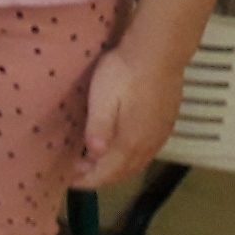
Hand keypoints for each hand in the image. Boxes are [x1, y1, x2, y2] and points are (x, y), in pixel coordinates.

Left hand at [75, 41, 186, 187]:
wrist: (158, 54)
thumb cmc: (123, 74)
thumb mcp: (102, 99)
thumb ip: (99, 129)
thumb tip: (93, 156)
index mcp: (129, 143)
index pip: (106, 173)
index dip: (87, 180)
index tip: (68, 181)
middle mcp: (147, 146)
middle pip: (122, 172)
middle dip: (100, 177)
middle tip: (78, 173)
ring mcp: (160, 136)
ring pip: (137, 164)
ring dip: (117, 170)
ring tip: (97, 165)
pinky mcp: (166, 124)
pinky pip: (147, 152)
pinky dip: (132, 159)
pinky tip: (124, 150)